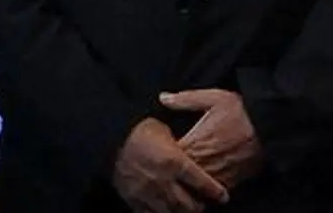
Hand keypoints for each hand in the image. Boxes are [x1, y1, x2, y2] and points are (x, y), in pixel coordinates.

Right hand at [111, 117, 229, 212]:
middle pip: (188, 205)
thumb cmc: (140, 129)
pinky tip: (168, 212)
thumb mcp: (165, 127)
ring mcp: (148, 194)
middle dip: (199, 207)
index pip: (202, 183)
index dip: (215, 192)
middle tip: (204, 205)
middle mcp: (163, 181)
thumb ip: (184, 138)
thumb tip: (200, 137)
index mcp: (175, 162)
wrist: (109, 140)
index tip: (223, 196)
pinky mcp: (134, 200)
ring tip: (188, 211)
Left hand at [162, 89, 265, 189]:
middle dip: (168, 172)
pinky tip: (198, 184)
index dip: (159, 155)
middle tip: (161, 168)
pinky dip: (201, 190)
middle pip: (176, 176)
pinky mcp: (229, 182)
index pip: (167, 157)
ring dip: (183, 184)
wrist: (272, 127)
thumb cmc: (243, 111)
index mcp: (195, 142)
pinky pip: (209, 193)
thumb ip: (186, 99)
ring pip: (190, 188)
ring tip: (177, 179)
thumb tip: (164, 97)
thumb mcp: (215, 97)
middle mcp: (203, 162)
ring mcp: (216, 175)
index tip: (154, 151)